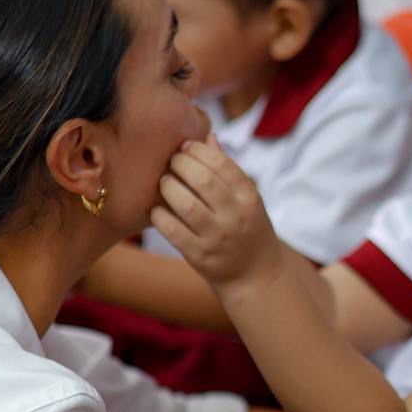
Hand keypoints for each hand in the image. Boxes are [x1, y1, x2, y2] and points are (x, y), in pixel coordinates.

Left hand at [150, 135, 280, 290]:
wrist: (255, 275)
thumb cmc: (247, 228)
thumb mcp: (246, 199)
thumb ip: (227, 169)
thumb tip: (207, 135)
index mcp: (249, 197)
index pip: (222, 164)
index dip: (198, 150)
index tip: (184, 147)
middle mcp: (235, 216)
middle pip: (203, 181)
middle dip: (180, 165)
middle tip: (171, 162)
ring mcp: (217, 238)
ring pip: (187, 205)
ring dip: (169, 188)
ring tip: (164, 183)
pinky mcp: (200, 256)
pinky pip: (174, 232)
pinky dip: (160, 216)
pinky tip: (156, 209)